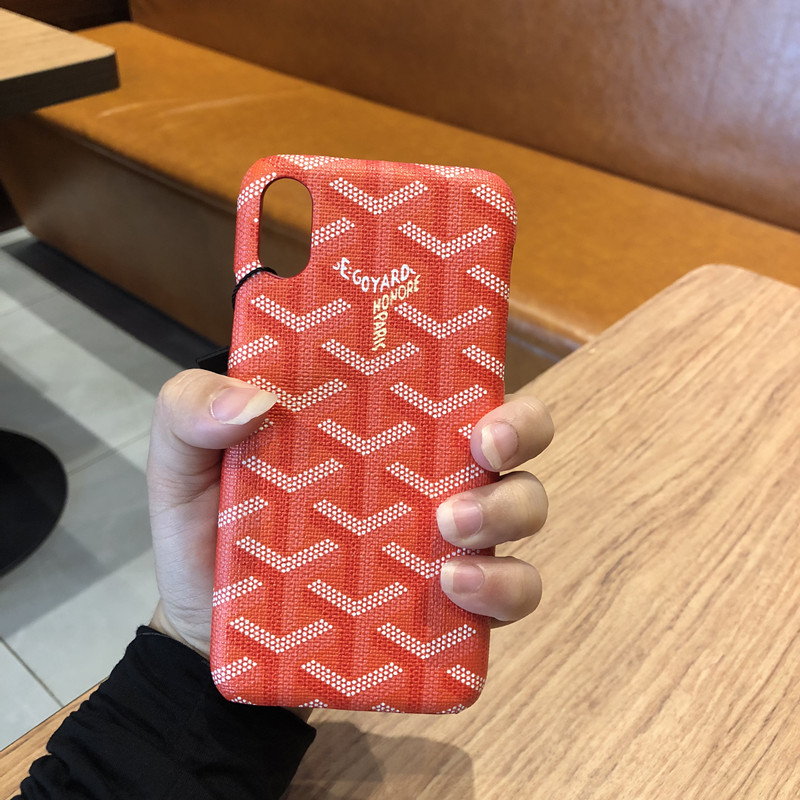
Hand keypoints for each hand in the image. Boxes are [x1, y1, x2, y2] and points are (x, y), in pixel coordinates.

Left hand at [146, 370, 551, 664]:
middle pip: (515, 436)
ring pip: (525, 508)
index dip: (480, 360)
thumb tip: (254, 399)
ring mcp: (447, 537)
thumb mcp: (184, 457)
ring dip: (506, 511)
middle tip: (481, 449)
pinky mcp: (451, 604)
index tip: (470, 374)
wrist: (208, 628)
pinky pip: (512, 592)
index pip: (453, 377)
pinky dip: (501, 589)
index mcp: (382, 422)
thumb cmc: (210, 524)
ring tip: (450, 530)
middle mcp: (429, 470)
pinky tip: (454, 589)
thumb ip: (191, 410)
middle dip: (520, 431)